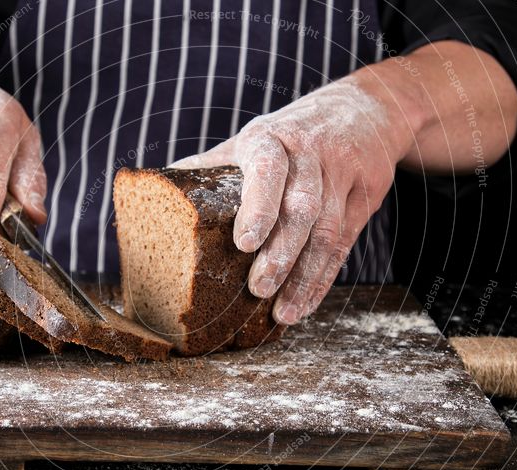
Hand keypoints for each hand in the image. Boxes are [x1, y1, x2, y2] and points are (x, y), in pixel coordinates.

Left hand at [172, 75, 417, 324]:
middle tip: (258, 288)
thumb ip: (209, 168)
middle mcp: (309, 155)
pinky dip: (323, 279)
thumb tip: (151, 191)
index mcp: (271, 139)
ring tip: (282, 312)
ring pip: (327, 231)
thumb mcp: (250, 140)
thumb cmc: (288, 134)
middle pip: (301, 208)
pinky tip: (304, 304)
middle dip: (281, 252)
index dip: (258, 206)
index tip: (244, 244)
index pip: (268, 170)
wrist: (363, 109)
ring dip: (304, 276)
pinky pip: (344, 244)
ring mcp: (341, 176)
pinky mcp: (364, 197)